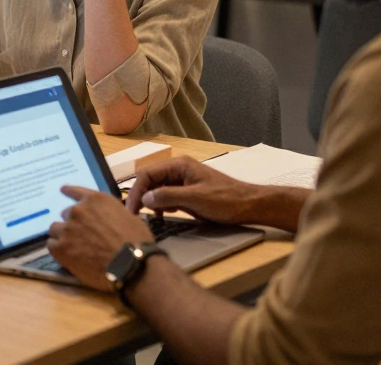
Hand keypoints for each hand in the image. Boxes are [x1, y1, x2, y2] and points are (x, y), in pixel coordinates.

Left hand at [47, 185, 153, 291]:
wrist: (131, 263)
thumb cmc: (136, 240)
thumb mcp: (127, 216)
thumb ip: (110, 213)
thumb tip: (107, 218)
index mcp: (95, 200)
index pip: (76, 191)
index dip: (69, 191)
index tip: (63, 190)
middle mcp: (78, 211)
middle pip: (66, 214)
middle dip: (72, 222)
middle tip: (81, 234)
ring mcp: (67, 229)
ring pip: (55, 229)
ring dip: (62, 235)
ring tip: (72, 246)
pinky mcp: (61, 248)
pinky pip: (51, 245)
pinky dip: (58, 249)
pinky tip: (66, 256)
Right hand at [125, 156, 259, 223]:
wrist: (249, 206)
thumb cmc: (225, 200)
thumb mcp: (195, 198)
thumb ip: (168, 196)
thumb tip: (145, 198)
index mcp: (179, 165)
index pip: (147, 174)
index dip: (136, 191)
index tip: (131, 209)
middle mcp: (178, 170)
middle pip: (150, 181)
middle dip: (142, 196)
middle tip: (135, 215)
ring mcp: (183, 181)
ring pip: (158, 189)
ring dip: (151, 202)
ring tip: (150, 216)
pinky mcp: (187, 193)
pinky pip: (167, 197)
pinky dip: (161, 206)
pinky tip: (163, 215)